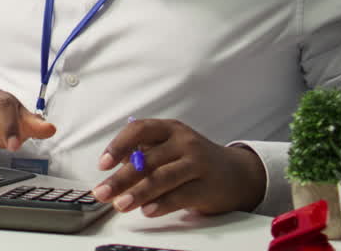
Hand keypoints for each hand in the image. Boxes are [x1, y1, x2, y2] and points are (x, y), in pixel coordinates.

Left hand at [92, 118, 265, 216]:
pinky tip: (146, 211)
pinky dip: (161, 204)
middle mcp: (184, 142)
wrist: (238, 174)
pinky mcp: (209, 187)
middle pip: (147, 159)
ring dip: (137, 193)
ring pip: (162, 178)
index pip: (138, 130)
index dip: (118, 146)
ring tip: (120, 205)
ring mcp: (199, 163)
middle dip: (120, 178)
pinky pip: (181, 196)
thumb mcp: (169, 148)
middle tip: (102, 192)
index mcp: (169, 129)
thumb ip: (144, 155)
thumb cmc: (192, 160)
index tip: (103, 164)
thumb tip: (113, 171)